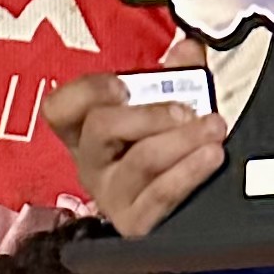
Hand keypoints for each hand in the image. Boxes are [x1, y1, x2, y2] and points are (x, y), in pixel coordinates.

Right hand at [43, 71, 227, 236]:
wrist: (191, 216)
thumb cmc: (169, 151)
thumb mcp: (165, 110)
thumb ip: (175, 76)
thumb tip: (189, 49)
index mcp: (84, 132)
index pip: (59, 107)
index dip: (87, 92)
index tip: (123, 85)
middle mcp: (91, 164)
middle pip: (102, 127)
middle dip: (151, 113)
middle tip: (189, 110)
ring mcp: (112, 197)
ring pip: (140, 161)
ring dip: (182, 140)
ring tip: (214, 129)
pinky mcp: (137, 224)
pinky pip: (162, 195)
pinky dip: (189, 172)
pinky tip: (211, 156)